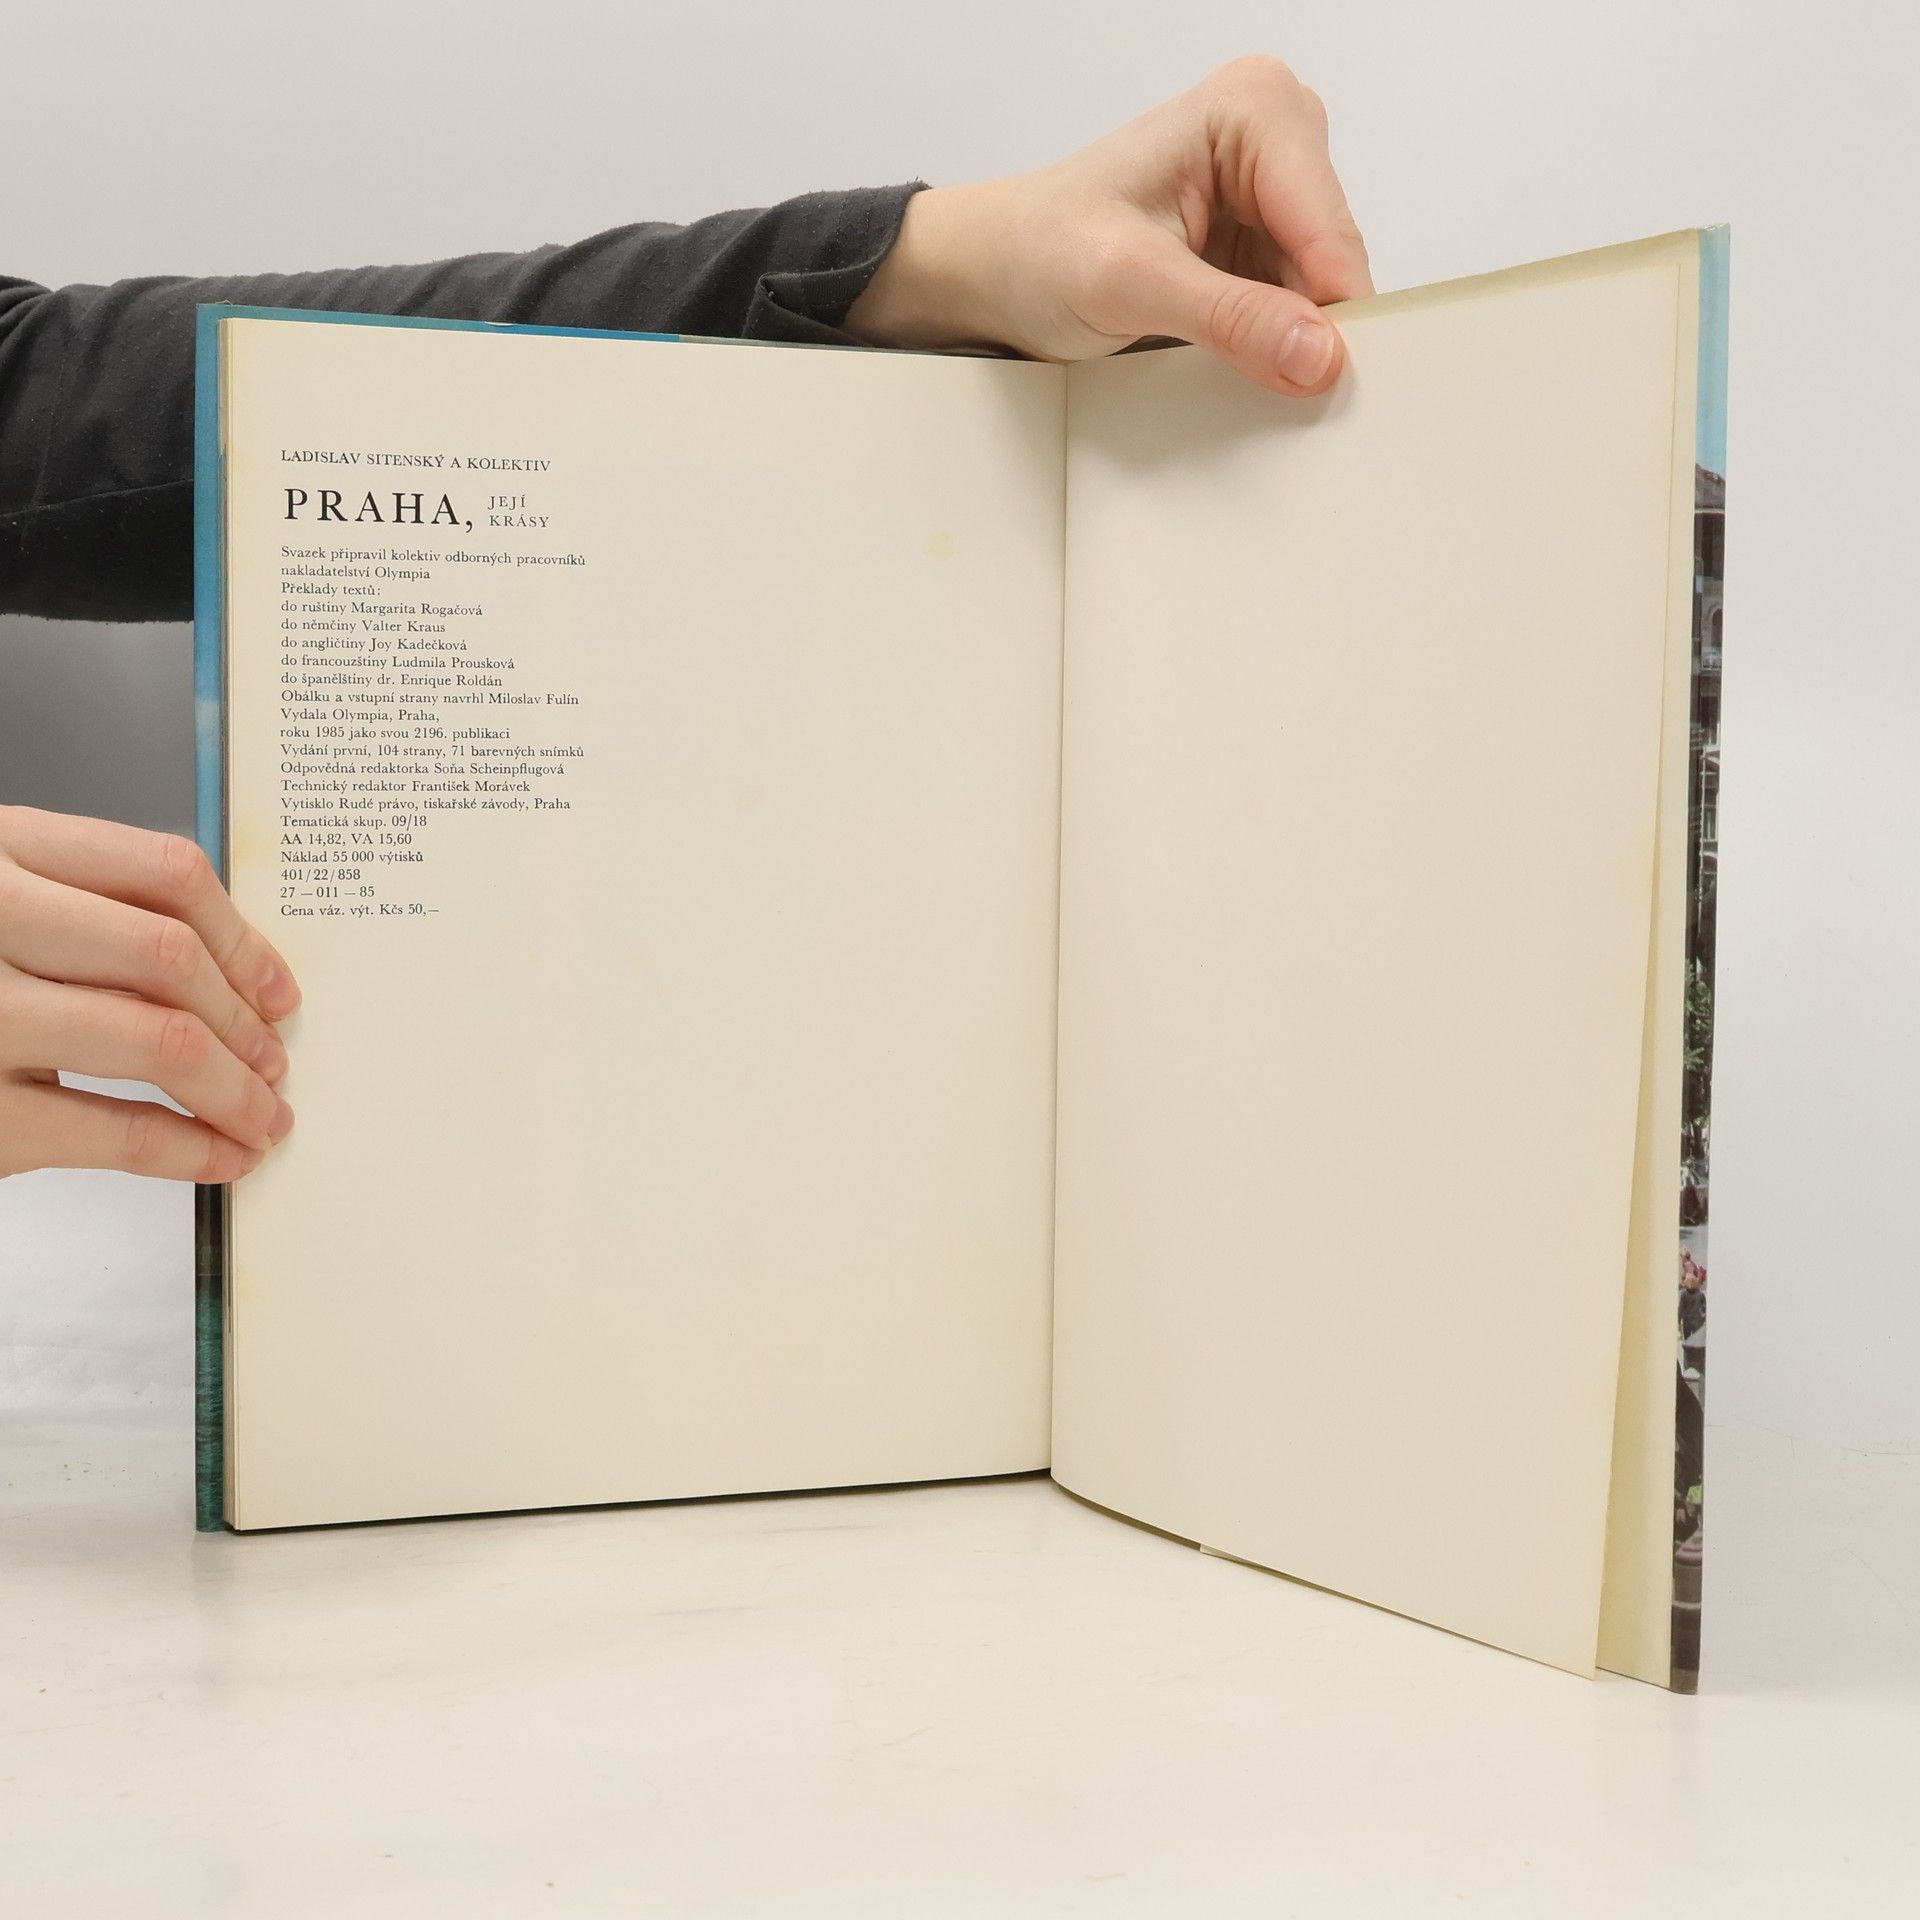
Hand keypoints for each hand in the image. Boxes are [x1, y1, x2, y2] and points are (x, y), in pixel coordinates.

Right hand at [0, 806, 298, 1182]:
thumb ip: (82, 913)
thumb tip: (231, 976)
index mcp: (0, 849)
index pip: (163, 873)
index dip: (243, 938)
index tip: (277, 988)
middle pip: (171, 956)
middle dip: (245, 1019)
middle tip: (274, 1060)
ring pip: (161, 1039)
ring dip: (235, 1089)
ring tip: (262, 1116)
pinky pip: (116, 1130)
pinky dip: (191, 1149)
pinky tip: (221, 1157)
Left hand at [847, 55, 1373, 395]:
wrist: (995, 271)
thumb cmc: (1039, 248)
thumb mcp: (1130, 284)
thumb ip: (1230, 317)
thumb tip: (1315, 352)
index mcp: (1253, 110)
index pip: (1328, 226)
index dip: (1334, 311)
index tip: (1328, 380)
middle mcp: (1274, 141)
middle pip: (1336, 260)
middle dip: (1315, 329)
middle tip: (1279, 392)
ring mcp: (1270, 198)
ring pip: (1322, 295)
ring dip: (1294, 344)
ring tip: (1236, 371)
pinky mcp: (1258, 250)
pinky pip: (1297, 312)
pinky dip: (1277, 349)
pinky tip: (1240, 366)